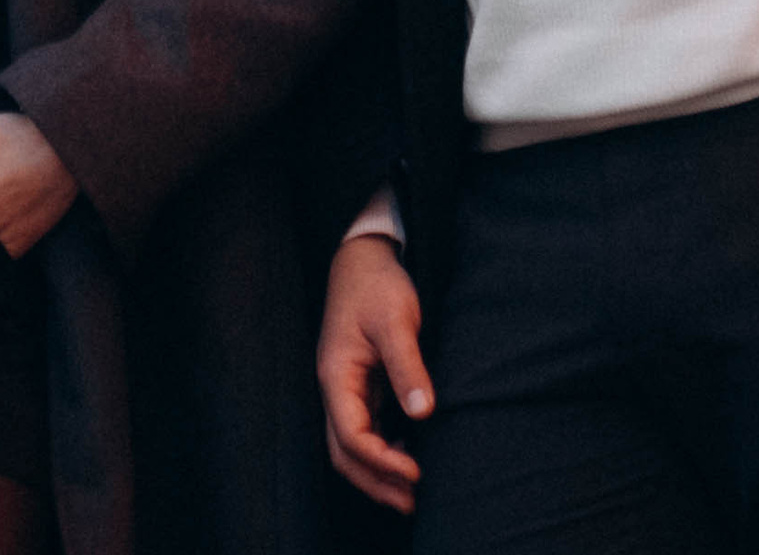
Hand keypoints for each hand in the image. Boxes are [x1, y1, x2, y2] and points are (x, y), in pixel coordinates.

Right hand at [318, 234, 434, 512]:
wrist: (364, 256)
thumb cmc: (377, 285)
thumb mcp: (396, 320)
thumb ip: (408, 366)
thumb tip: (423, 413)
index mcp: (336, 374)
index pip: (350, 435)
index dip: (381, 461)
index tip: (417, 472)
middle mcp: (335, 386)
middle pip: (343, 451)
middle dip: (376, 481)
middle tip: (414, 502)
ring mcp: (344, 386)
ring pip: (349, 445)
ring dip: (377, 471)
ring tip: (413, 490)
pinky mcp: (358, 383)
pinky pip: (361, 429)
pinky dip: (380, 451)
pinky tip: (408, 452)